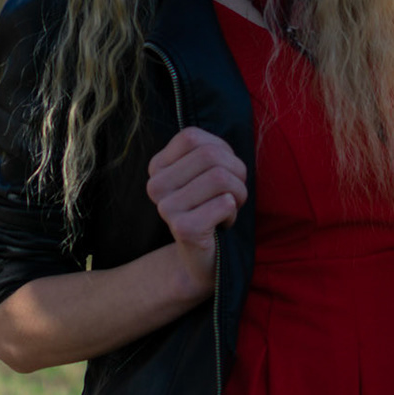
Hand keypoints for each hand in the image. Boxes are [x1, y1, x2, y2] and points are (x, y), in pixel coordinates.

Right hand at [145, 127, 247, 295]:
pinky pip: (224, 204)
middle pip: (210, 154)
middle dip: (236, 172)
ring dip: (237, 194)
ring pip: (219, 177)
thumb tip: (221, 151)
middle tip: (233, 193)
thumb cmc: (211, 207)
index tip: (222, 171)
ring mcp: (166, 208)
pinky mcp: (183, 228)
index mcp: (157, 167)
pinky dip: (233, 212)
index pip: (192, 137)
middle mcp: (156, 186)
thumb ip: (209, 151)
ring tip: (229, 208)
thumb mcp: (207, 172)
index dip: (220, 149)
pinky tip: (222, 224)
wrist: (203, 258)